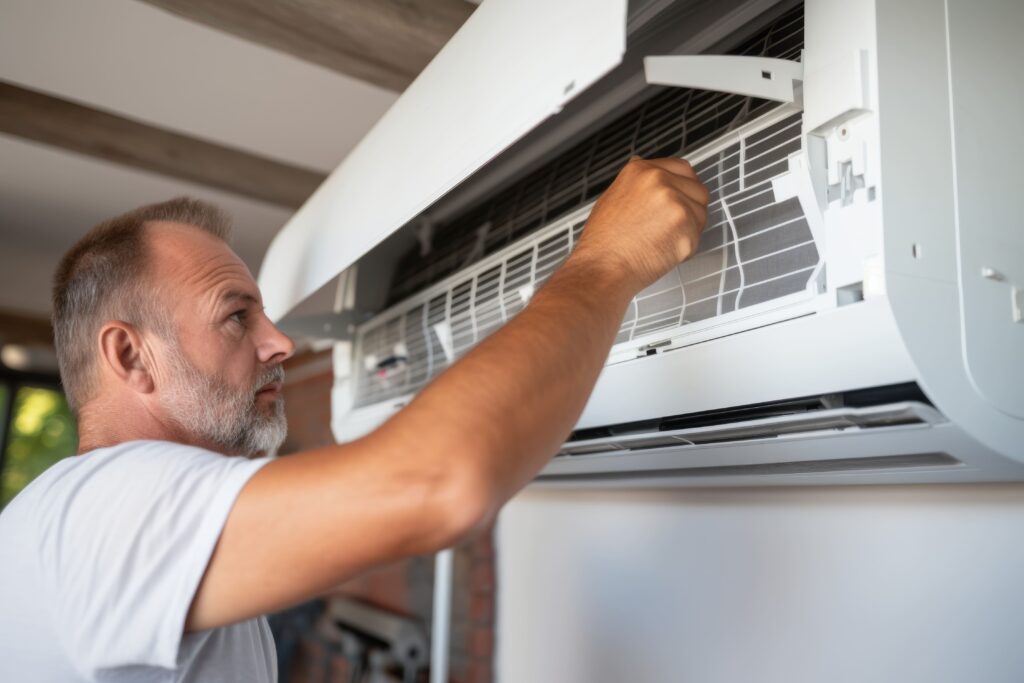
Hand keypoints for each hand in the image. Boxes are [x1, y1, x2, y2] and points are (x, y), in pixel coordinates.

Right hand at [572, 157, 709, 292]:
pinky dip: (684, 249)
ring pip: (701, 214)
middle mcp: (659, 180)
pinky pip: (697, 237)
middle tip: (671, 227)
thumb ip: (637, 183)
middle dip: (690, 209)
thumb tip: (647, 170)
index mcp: (641, 170)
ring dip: (688, 229)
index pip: (682, 168)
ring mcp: (674, 202)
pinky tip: (661, 252)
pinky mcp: (686, 226)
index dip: (684, 187)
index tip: (680, 199)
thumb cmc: (603, 242)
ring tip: (661, 241)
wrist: (602, 268)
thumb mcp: (613, 197)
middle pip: (697, 189)